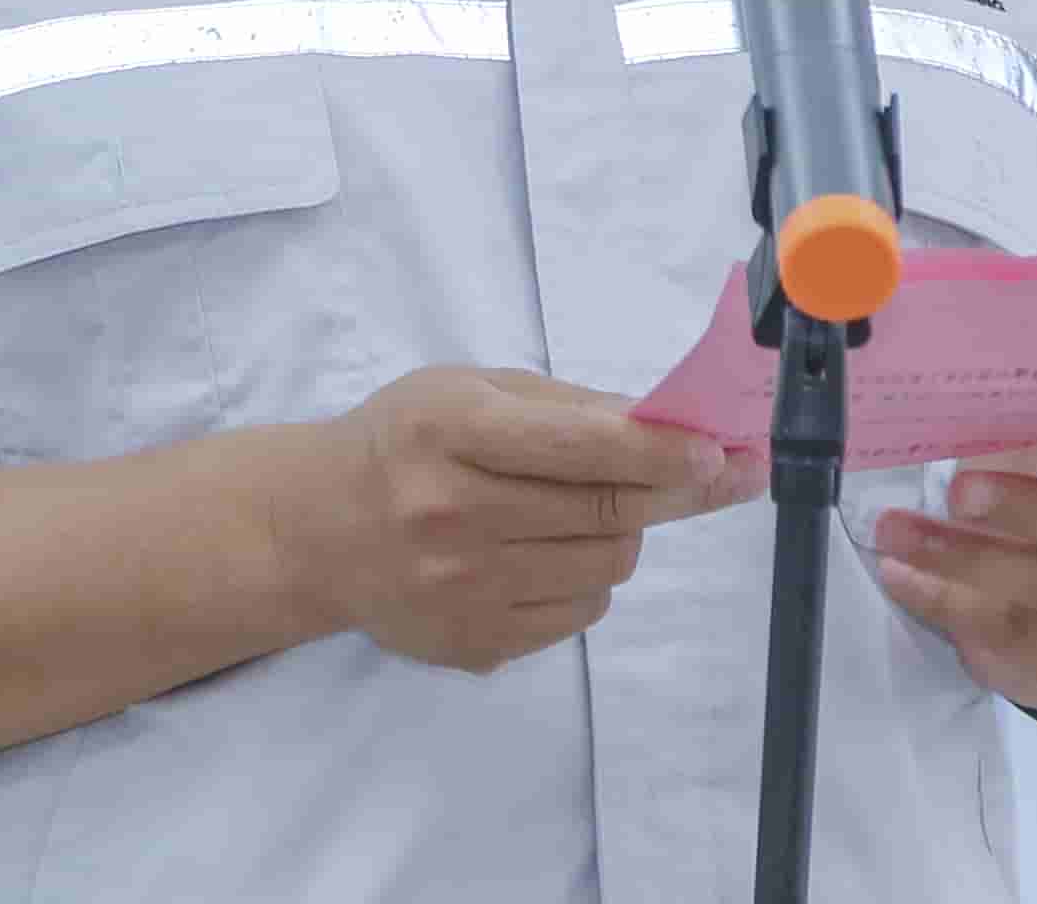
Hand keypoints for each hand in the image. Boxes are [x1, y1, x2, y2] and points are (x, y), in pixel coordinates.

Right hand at [272, 366, 766, 673]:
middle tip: (711, 473)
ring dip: (624, 532)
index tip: (716, 451)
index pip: (580, 447)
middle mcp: (452, 515)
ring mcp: (462, 591)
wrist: (320, 529)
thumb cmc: (404, 441)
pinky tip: (551, 551)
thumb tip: (666, 425)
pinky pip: (579, 616)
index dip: (660, 452)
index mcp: (450, 432)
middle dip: (674, 490)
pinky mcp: (474, 645)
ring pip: (606, 567)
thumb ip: (566, 406)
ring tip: (589, 508)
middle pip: (607, 512)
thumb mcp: (469, 391)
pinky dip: (589, 580)